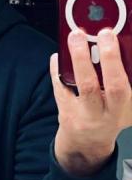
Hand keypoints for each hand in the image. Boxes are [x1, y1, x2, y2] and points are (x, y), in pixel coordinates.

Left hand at [50, 28, 131, 175]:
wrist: (88, 146)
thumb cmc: (109, 118)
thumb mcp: (122, 106)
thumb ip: (120, 82)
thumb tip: (116, 47)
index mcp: (120, 110)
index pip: (119, 86)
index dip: (113, 61)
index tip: (108, 36)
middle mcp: (101, 114)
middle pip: (93, 85)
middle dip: (92, 57)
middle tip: (88, 33)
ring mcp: (80, 114)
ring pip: (75, 86)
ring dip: (75, 59)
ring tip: (73, 37)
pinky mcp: (64, 112)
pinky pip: (58, 87)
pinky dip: (57, 69)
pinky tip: (57, 56)